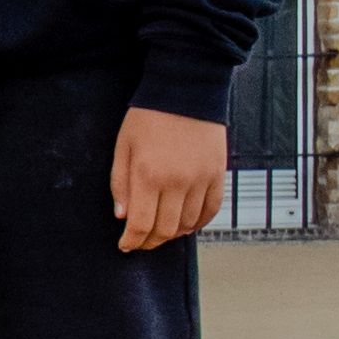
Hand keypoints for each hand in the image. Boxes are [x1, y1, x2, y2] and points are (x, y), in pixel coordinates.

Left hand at [107, 104, 224, 253]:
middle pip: (166, 229)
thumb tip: (123, 217)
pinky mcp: (218, 175)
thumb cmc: (148, 118)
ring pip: (189, 223)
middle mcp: (177, 182)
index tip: (125, 245)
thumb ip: (120, 184)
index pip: (141, 224)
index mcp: (148, 175)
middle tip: (140, 242)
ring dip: (173, 233)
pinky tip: (187, 225)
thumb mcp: (123, 148)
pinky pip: (212, 210)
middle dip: (150, 241)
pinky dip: (199, 223)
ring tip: (160, 232)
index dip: (132, 241)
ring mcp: (201, 180)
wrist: (185, 93)